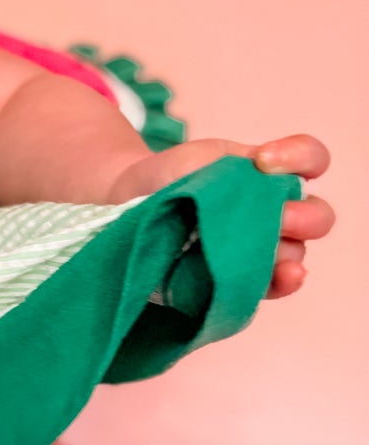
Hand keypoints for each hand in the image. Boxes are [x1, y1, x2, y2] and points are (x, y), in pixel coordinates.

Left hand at [105, 132, 333, 299]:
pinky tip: (283, 277)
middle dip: (303, 217)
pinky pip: (273, 287)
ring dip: (283, 253)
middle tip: (281, 217)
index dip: (300, 156)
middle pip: (317, 217)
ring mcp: (263, 250)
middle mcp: (277, 213)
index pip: (311, 159)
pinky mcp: (244, 282)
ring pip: (294, 255)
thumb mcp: (198, 160)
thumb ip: (231, 170)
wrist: (128, 207)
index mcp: (271, 176)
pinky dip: (281, 283)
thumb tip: (251, 195)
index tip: (264, 159)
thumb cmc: (171, 179)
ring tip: (262, 252)